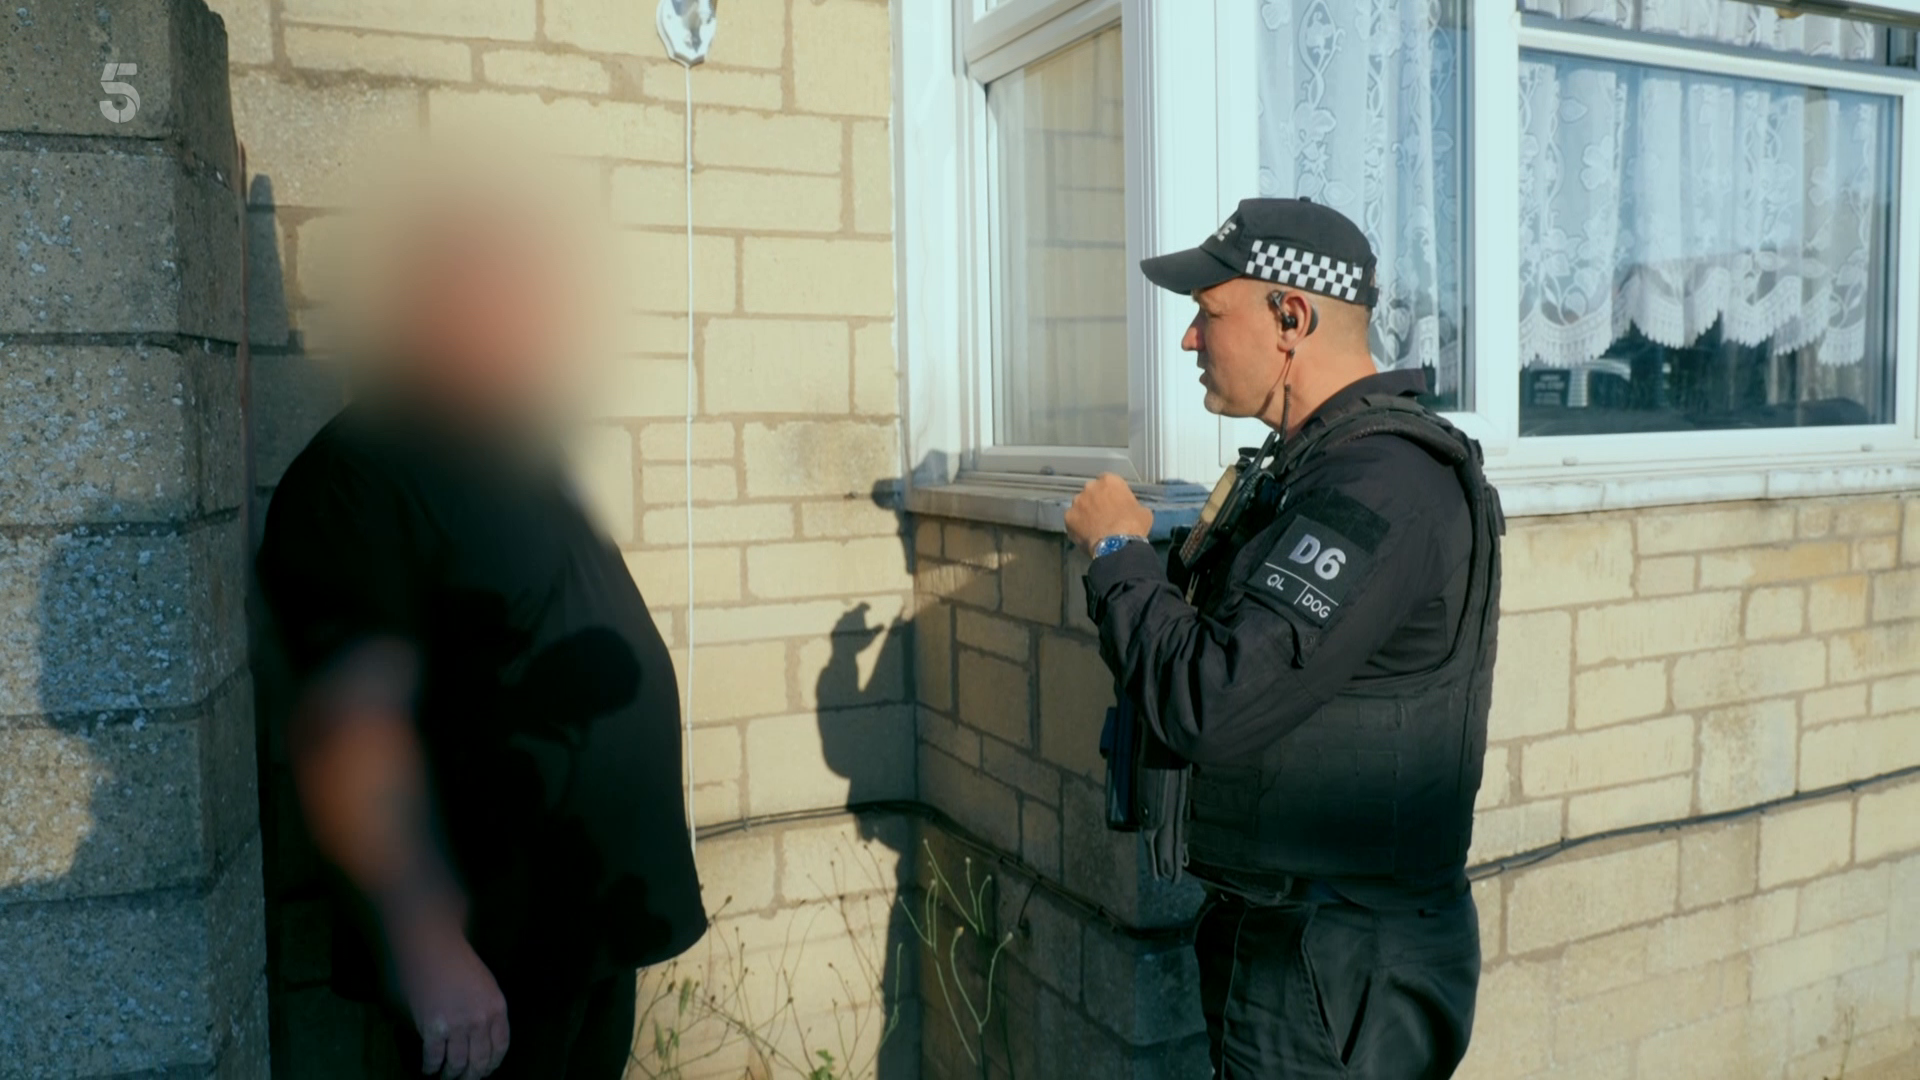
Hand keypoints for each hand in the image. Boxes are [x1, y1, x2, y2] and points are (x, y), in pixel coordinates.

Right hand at [389, 913, 509, 1077]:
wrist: (430, 944)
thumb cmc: (454, 959)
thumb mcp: (483, 983)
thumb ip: (484, 1011)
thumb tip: (476, 1038)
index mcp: (497, 1007)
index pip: (500, 1048)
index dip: (490, 1065)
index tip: (483, 1071)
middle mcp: (481, 1020)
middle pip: (480, 1062)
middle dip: (471, 1076)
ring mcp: (457, 1025)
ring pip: (456, 1065)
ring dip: (449, 1076)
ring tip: (443, 1077)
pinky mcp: (433, 1028)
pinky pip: (433, 1058)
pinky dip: (429, 1067)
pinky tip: (427, 1067)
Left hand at [1066, 473, 1153, 556]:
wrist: (1117, 544)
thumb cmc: (1133, 525)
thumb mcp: (1142, 511)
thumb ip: (1132, 505)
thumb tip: (1129, 510)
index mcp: (1109, 481)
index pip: (1107, 482)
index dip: (1110, 493)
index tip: (1114, 503)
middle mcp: (1090, 487)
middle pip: (1091, 492)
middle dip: (1096, 501)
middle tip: (1103, 515)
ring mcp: (1077, 502)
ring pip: (1080, 505)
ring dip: (1085, 513)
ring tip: (1093, 527)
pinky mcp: (1068, 517)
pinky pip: (1073, 520)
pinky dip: (1077, 526)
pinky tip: (1085, 535)